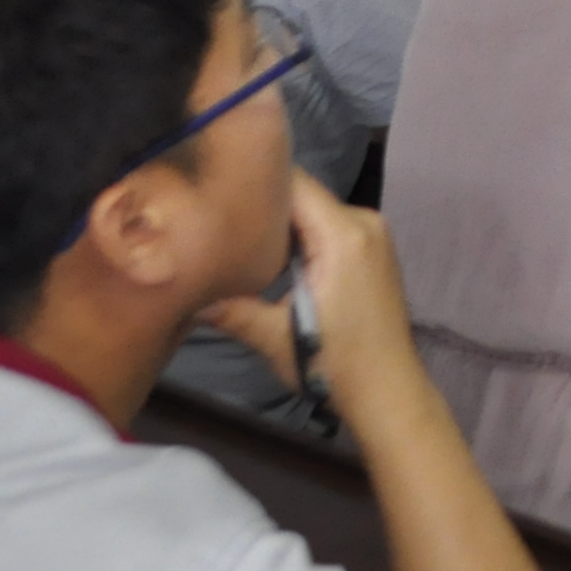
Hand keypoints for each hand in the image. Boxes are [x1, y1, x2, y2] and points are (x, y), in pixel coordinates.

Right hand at [203, 178, 427, 416]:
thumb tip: (182, 291)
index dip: (254, 180)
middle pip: (304, 194)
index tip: (216, 188)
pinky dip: (302, 234)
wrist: (388, 390)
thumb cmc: (336, 364)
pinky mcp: (373, 248)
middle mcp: (364, 221)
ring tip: (236, 231)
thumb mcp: (276, 337)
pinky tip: (271, 252)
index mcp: (344, 234)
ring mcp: (373, 233)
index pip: (294, 183)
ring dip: (281, 221)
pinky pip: (329, 225)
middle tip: (217, 213)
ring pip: (315, 209)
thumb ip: (231, 309)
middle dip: (263, 203)